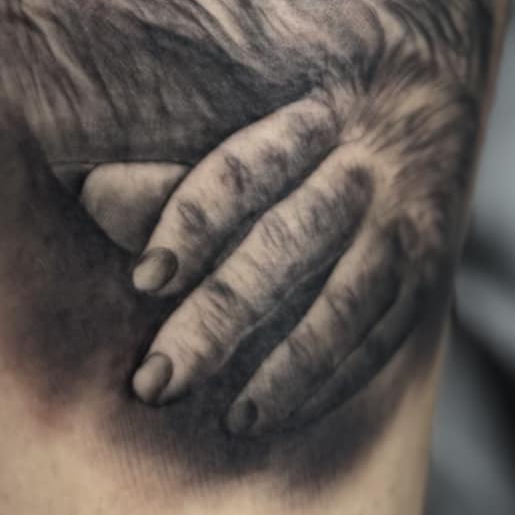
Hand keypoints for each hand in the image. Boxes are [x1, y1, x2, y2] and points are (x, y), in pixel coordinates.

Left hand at [80, 64, 472, 435]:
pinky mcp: (425, 280)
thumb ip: (172, 161)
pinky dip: (330, 383)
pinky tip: (275, 415)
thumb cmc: (303, 119)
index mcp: (306, 117)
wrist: (428, 96)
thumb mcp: (249, 111)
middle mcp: (359, 169)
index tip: (143, 279)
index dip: (193, 221)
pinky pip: (380, 341)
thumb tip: (86, 195)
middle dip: (220, 317)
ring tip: (227, 417)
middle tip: (156, 380)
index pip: (245, 169)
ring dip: (286, 368)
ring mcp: (400, 227)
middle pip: (287, 244)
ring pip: (344, 304)